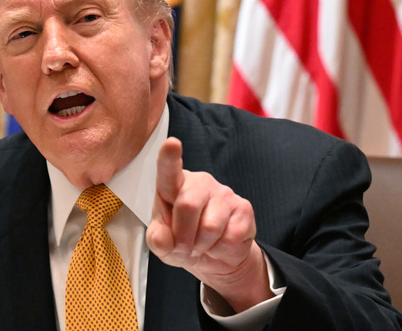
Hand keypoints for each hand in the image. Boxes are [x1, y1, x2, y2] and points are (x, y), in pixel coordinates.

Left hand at [146, 137, 273, 312]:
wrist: (214, 256)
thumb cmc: (184, 241)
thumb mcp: (163, 245)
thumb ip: (157, 240)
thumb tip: (161, 239)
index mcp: (173, 186)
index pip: (169, 169)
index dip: (169, 157)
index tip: (171, 143)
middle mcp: (199, 183)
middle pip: (188, 206)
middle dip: (183, 237)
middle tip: (184, 247)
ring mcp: (223, 192)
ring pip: (210, 227)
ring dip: (202, 246)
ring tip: (202, 244)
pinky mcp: (244, 208)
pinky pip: (230, 237)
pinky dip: (220, 250)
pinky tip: (219, 244)